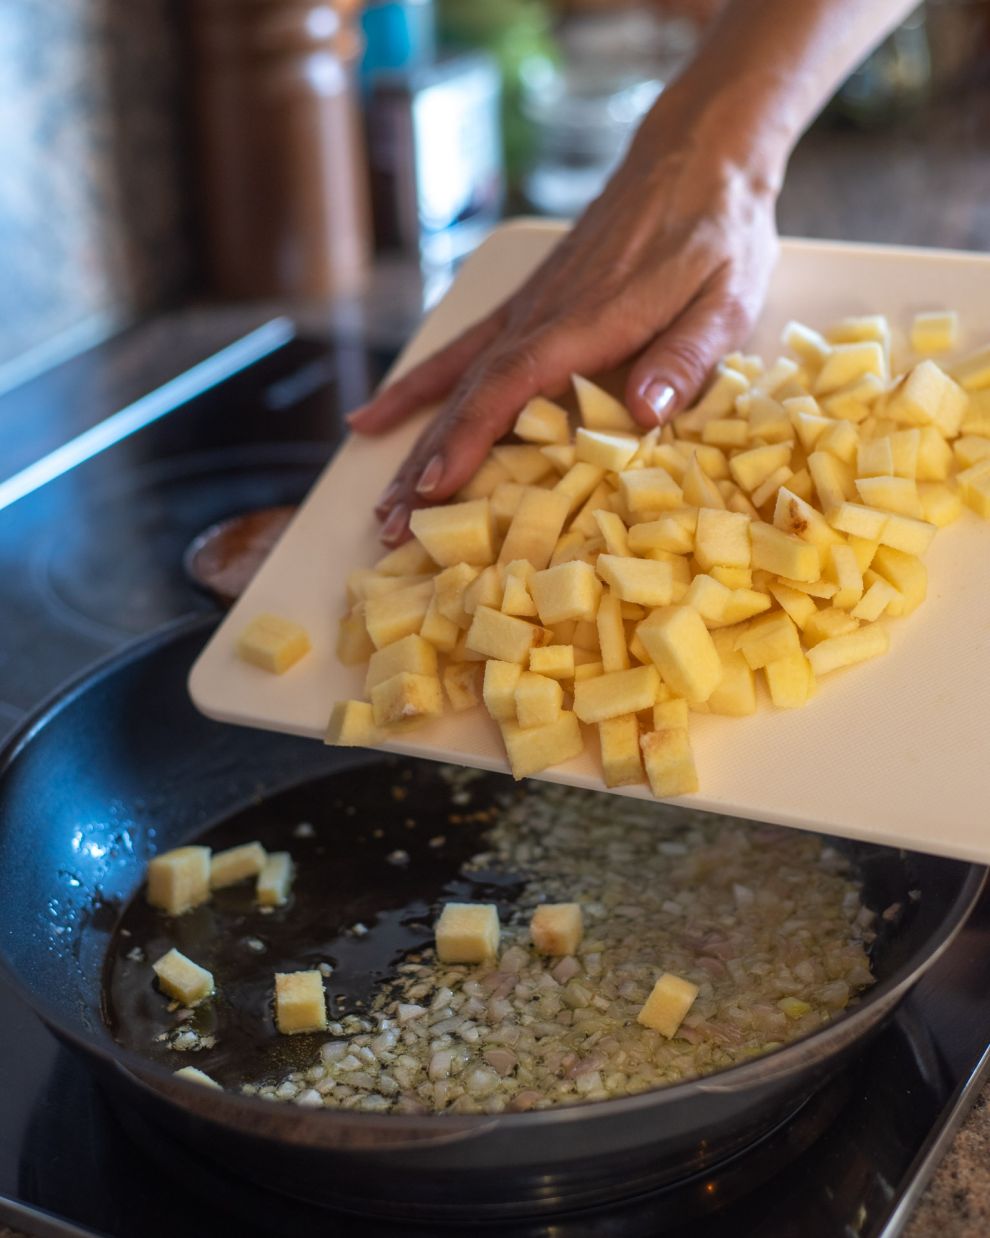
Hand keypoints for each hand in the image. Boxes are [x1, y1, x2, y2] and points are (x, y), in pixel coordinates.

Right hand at [349, 109, 778, 545]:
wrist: (695, 156)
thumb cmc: (718, 233)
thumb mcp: (727, 297)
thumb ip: (685, 355)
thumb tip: (644, 412)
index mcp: (589, 320)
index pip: (511, 384)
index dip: (468, 438)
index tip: (434, 487)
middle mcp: (542, 316)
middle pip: (468, 395)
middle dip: (426, 463)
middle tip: (393, 524)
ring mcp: (526, 310)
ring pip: (455, 382)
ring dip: (414, 443)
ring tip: (382, 500)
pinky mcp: (525, 306)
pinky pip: (460, 352)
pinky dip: (416, 388)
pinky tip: (375, 417)